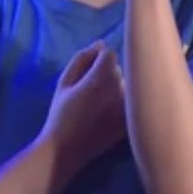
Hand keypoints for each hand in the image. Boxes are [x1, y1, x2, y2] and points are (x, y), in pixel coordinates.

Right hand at [36, 41, 125, 168]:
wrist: (66, 150)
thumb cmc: (61, 114)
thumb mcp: (64, 82)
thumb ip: (82, 58)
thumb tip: (100, 44)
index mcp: (101, 77)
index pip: (110, 53)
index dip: (97, 60)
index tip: (87, 73)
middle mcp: (120, 89)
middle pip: (120, 69)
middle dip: (107, 74)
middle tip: (91, 91)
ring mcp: (128, 107)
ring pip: (127, 86)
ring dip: (117, 89)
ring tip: (99, 105)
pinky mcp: (131, 122)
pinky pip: (131, 103)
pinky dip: (123, 104)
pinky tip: (108, 115)